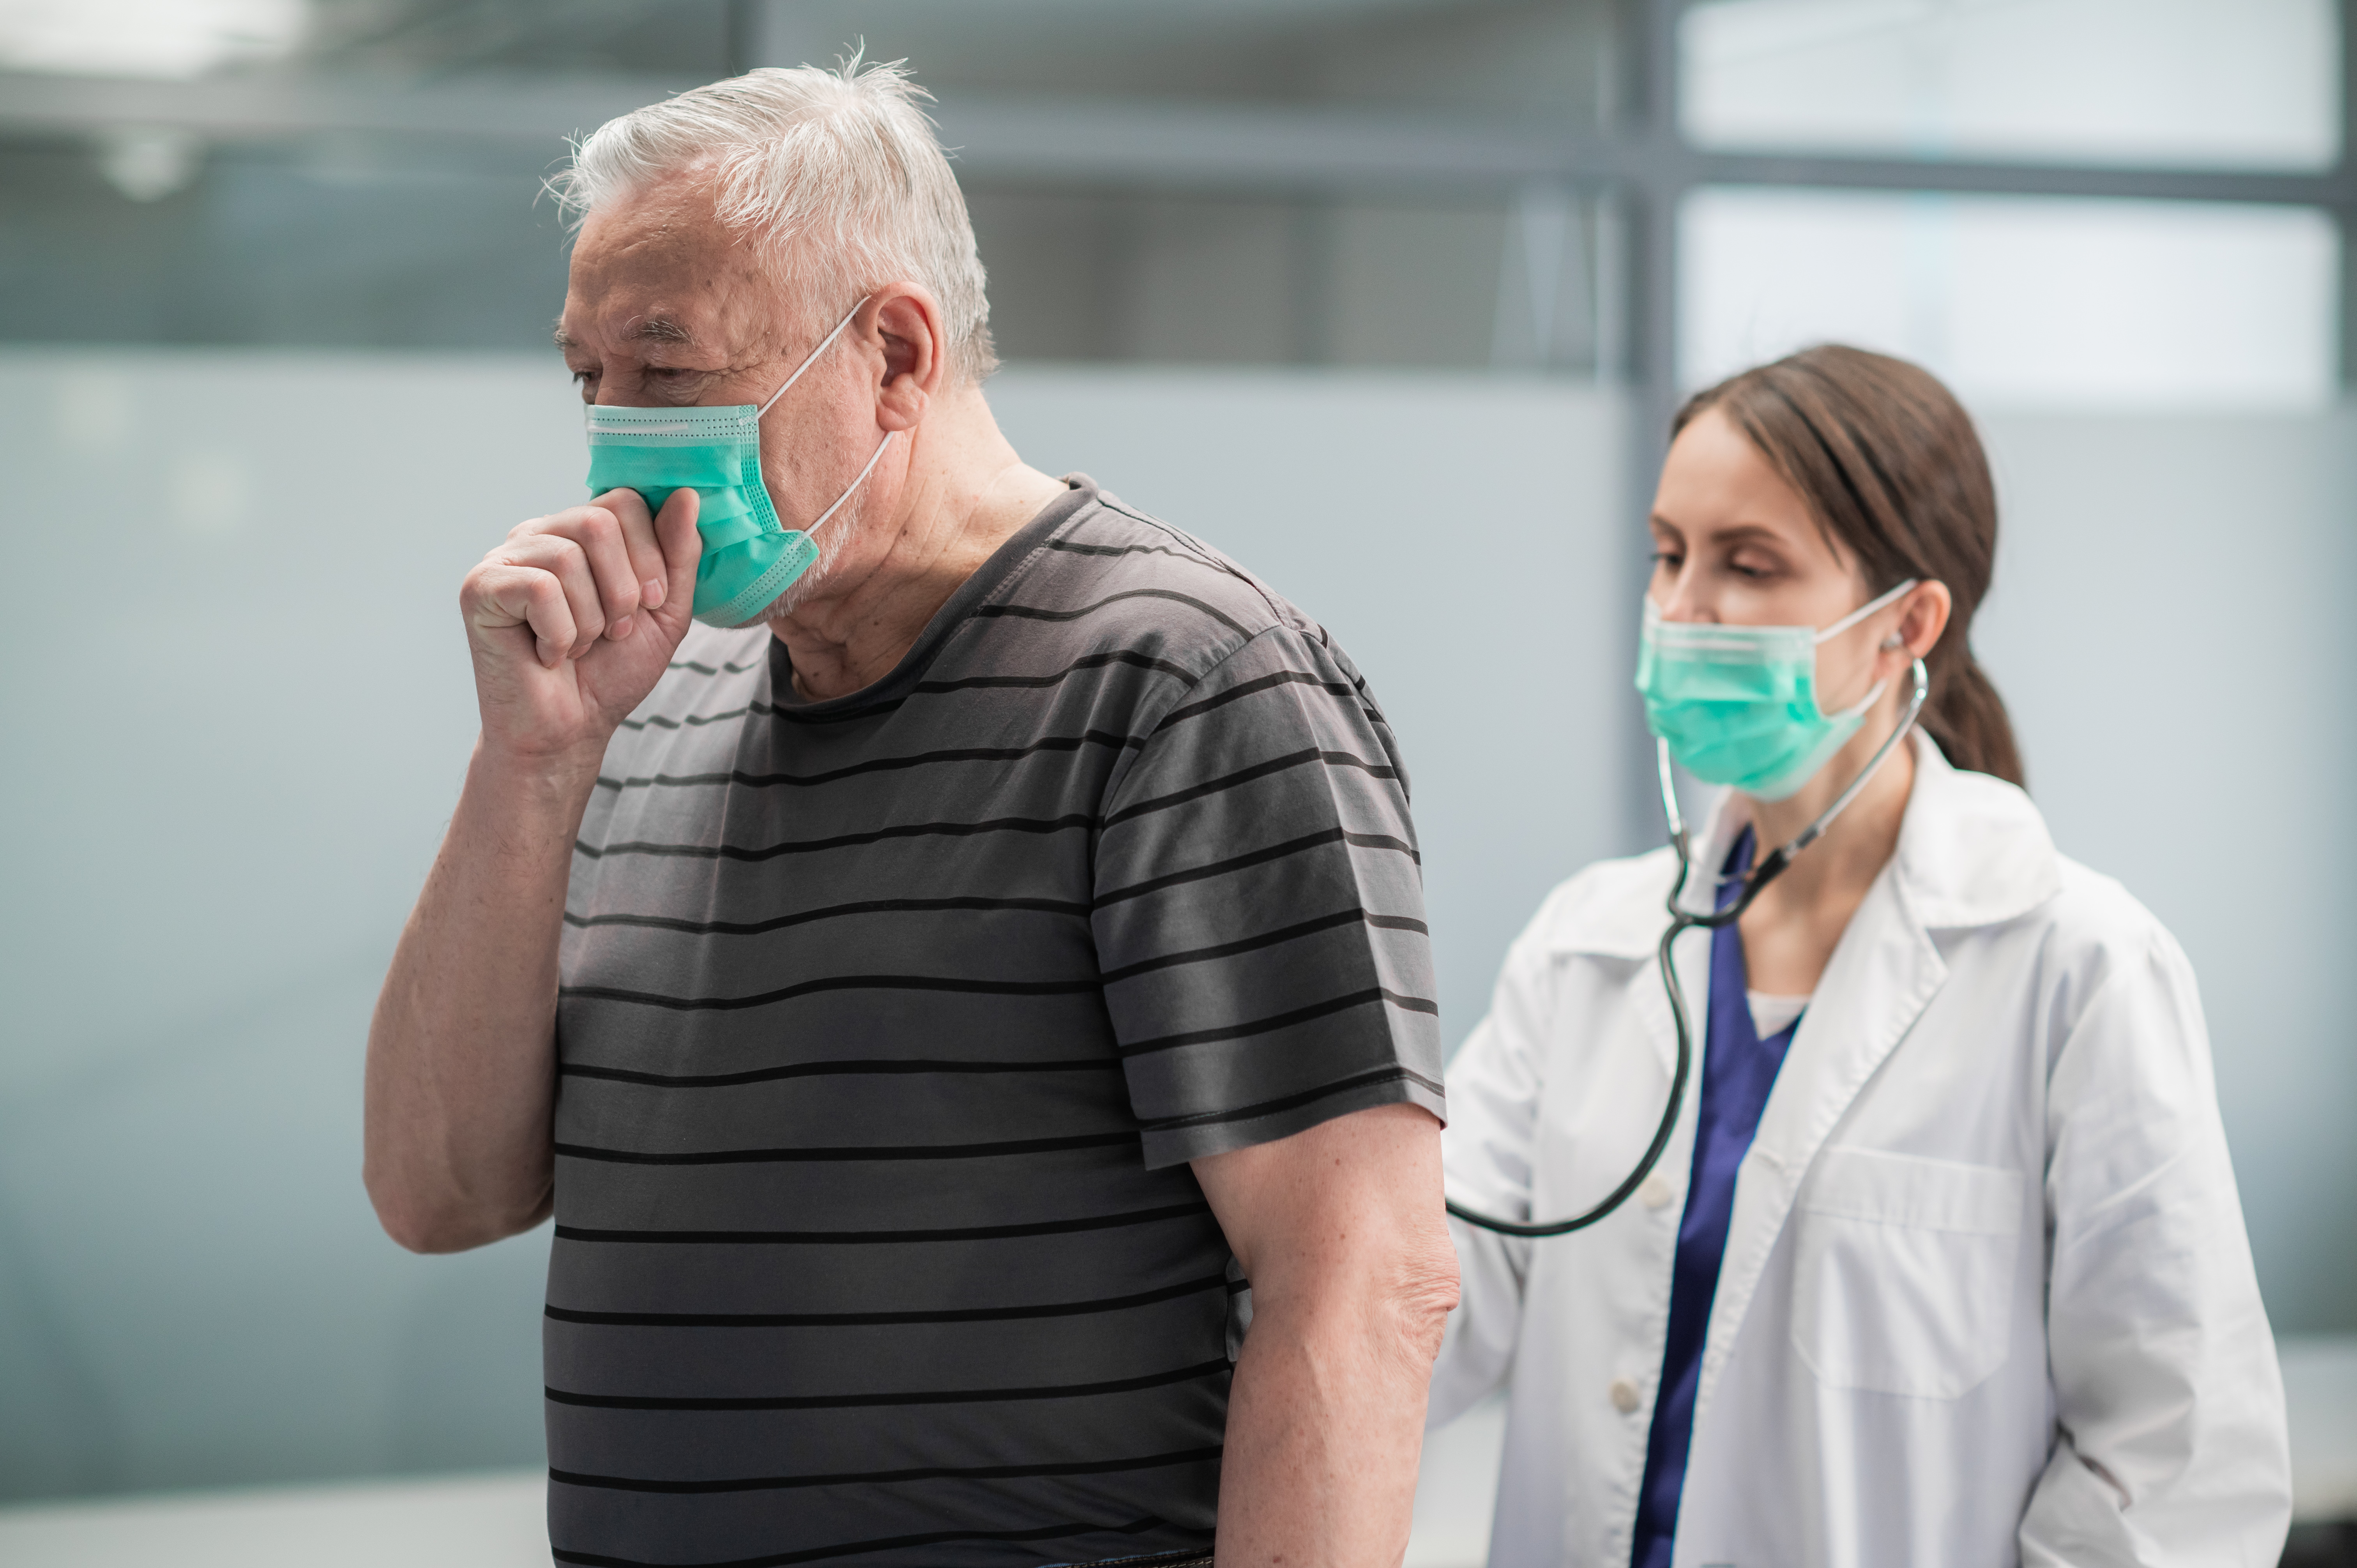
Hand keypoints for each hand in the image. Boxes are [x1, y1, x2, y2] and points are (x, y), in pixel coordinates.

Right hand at [460, 487, 701, 768]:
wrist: (570, 730)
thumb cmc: (612, 671)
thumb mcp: (665, 611)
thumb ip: (679, 553)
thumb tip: (688, 493)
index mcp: (580, 533)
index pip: (625, 502)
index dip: (650, 555)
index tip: (649, 603)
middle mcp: (539, 534)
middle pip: (599, 521)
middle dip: (623, 589)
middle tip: (614, 631)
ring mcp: (504, 558)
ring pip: (568, 557)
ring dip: (590, 619)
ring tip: (579, 646)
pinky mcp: (479, 587)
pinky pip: (538, 588)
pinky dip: (559, 633)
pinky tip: (549, 655)